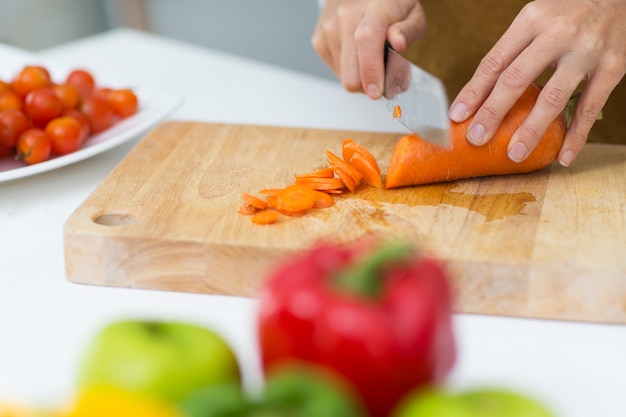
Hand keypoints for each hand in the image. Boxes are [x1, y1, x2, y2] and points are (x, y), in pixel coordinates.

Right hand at [312, 0, 425, 98]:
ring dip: (361, 77)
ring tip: (371, 58)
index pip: (367, 39)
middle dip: (371, 84)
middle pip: (351, 72)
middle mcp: (346, 17)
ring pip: (345, 78)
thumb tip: (398, 44)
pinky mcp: (319, 42)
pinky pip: (337, 72)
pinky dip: (350, 70)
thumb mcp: (411, 15)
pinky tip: (357, 54)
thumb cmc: (388, 6)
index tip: (377, 92)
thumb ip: (408, 31)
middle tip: (385, 76)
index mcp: (374, 8)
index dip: (371, 70)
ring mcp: (329, 30)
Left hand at [449, 0, 625, 166]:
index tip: (457, 116)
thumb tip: (479, 94)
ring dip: (531, 131)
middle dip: (493, 113)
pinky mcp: (614, 66)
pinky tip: (563, 156)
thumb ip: (513, 51)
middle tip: (477, 139)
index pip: (495, 62)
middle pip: (516, 79)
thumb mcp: (537, 19)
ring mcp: (587, 51)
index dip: (474, 92)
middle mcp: (558, 33)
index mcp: (532, 19)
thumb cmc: (570, 11)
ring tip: (515, 154)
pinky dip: (576, 136)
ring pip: (552, 98)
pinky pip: (590, 108)